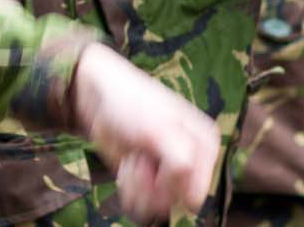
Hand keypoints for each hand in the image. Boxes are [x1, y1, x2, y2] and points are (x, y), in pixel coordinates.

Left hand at [70, 43, 219, 220]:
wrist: (98, 94)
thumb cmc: (132, 103)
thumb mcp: (162, 130)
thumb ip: (183, 164)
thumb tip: (194, 202)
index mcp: (205, 148)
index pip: (195, 190)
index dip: (169, 181)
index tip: (153, 157)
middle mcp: (191, 164)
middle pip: (176, 201)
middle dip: (151, 184)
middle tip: (138, 156)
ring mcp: (168, 174)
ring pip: (158, 207)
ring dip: (137, 187)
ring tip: (132, 160)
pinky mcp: (148, 181)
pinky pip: (142, 205)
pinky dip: (129, 189)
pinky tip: (127, 166)